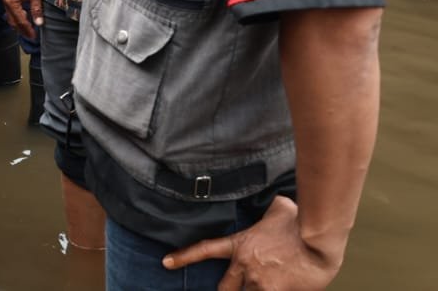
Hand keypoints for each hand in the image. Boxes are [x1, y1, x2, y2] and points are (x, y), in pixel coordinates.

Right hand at [2, 0, 42, 39]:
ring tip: (28, 28)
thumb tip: (39, 23)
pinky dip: (18, 16)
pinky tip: (25, 15)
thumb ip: (36, 9)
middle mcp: (6, 2)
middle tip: (31, 36)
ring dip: (19, 23)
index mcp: (12, 3)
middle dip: (22, 29)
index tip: (34, 37)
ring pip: (11, 16)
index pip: (20, 21)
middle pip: (13, 21)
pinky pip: (11, 10)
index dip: (28, 30)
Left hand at [163, 195, 342, 290]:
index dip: (184, 257)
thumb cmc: (302, 224)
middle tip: (236, 288)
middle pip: (224, 288)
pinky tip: (280, 289)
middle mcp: (245, 264)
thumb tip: (278, 202)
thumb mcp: (281, 209)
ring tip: (267, 284)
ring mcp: (258, 281)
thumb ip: (272, 209)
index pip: (205, 249)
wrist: (318, 241)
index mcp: (241, 244)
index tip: (167, 262)